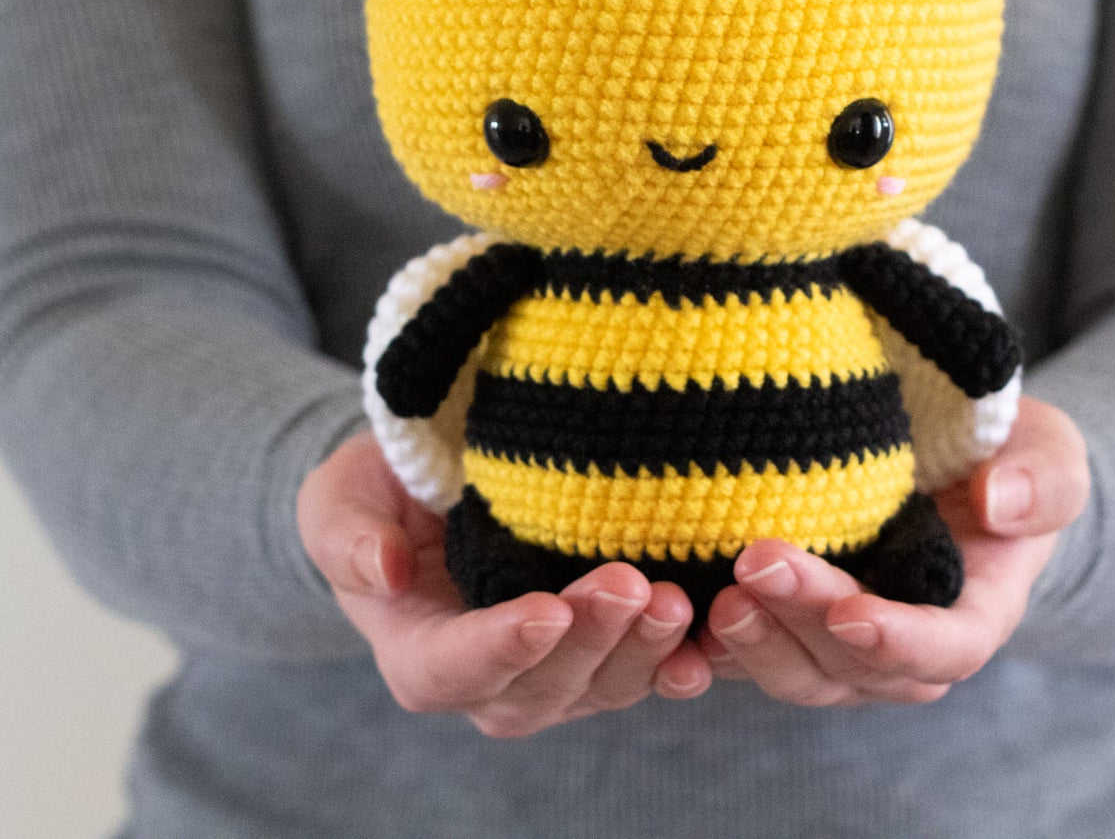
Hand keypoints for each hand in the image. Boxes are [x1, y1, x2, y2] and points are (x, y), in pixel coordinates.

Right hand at [297, 432, 711, 735]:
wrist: (433, 487)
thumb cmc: (379, 492)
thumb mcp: (339, 497)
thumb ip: (347, 534)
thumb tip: (383, 568)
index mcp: (418, 649)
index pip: (450, 669)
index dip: (499, 649)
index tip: (544, 609)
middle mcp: (489, 674)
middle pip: (538, 689)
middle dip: (587, 645)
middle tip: (627, 585)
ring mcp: (553, 666)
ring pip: (600, 686)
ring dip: (641, 652)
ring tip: (675, 599)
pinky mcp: (603, 644)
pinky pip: (644, 666)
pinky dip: (682, 657)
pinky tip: (714, 629)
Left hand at [697, 396, 1088, 705]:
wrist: (956, 464)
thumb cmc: (1007, 456)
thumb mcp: (1048, 452)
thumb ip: (1042, 479)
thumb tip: (999, 507)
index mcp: (974, 609)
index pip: (945, 648)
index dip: (899, 643)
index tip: (852, 613)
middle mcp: (903, 640)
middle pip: (852, 666)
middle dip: (802, 623)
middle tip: (753, 567)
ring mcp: (841, 636)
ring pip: (796, 670)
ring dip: (753, 644)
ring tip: (712, 598)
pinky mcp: (788, 617)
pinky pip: (749, 650)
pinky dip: (711, 647)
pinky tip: (672, 615)